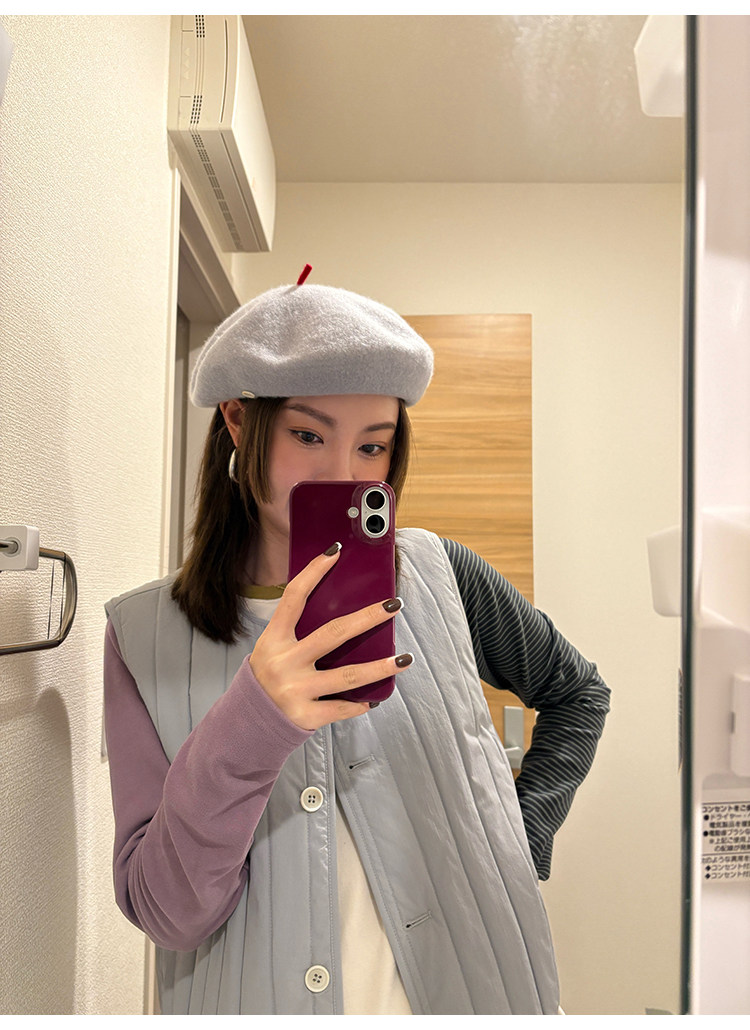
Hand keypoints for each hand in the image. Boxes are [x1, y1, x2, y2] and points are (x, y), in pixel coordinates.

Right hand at [248, 544, 410, 730]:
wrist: (247, 723)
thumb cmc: (268, 677)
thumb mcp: (272, 649)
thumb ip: (297, 633)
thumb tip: (341, 610)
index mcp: (274, 639)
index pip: (294, 597)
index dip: (313, 572)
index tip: (336, 552)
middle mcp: (284, 662)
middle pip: (333, 633)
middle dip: (367, 617)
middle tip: (394, 605)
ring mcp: (295, 689)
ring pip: (347, 675)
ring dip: (380, 667)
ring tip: (405, 659)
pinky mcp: (306, 715)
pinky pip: (341, 707)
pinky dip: (360, 703)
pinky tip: (375, 698)